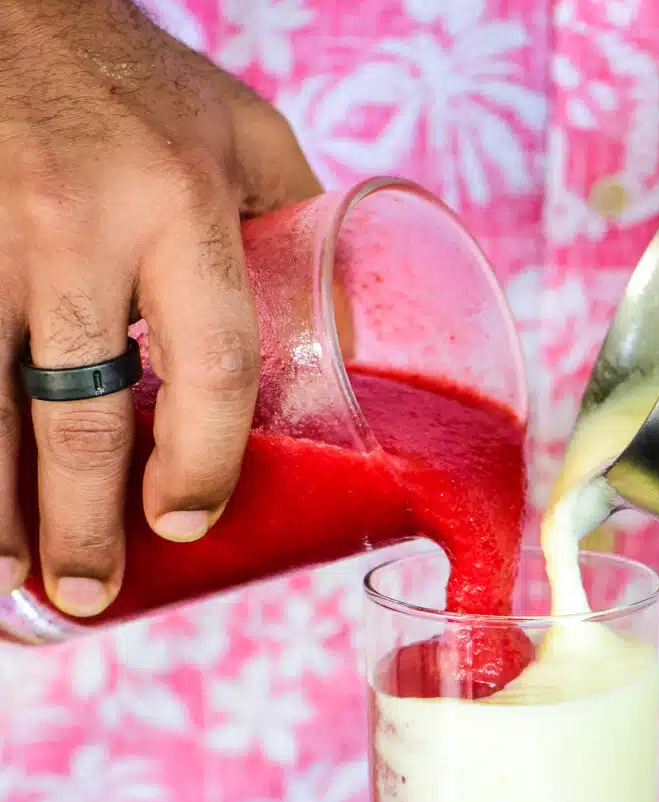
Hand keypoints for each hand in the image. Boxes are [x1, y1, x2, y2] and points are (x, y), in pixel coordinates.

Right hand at [0, 0, 319, 615]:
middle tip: (92, 593)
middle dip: (85, 524)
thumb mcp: (241, 133)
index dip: (200, 464)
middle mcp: (78, 229)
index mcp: (181, 206)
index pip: (209, 371)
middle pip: (80, 419)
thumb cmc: (132, 76)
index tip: (184, 520)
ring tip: (18, 576)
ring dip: (0, 510)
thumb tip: (349, 338)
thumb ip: (293, 229)